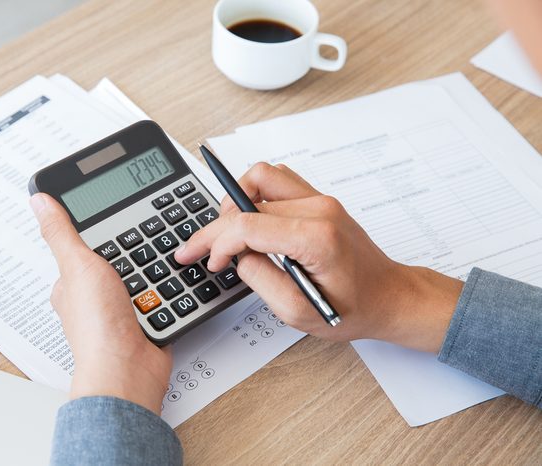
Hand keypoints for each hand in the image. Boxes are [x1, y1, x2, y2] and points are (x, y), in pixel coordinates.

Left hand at [30, 193, 171, 413]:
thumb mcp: (78, 266)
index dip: (101, 233)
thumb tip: (40, 201)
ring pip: (140, 275)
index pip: (84, 246)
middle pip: (117, 259)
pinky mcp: (143, 320)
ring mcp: (119, 310)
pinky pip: (159, 295)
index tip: (116, 221)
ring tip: (155, 267)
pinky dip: (165, 290)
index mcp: (70, 284)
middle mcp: (93, 298)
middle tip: (141, 246)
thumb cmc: (97, 328)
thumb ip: (62, 233)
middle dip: (132, 252)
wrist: (129, 369)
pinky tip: (166, 286)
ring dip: (151, 271)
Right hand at [175, 163, 463, 351]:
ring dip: (237, 201)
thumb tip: (237, 255)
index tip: (207, 260)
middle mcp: (319, 209)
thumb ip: (260, 280)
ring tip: (227, 233)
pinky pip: (277, 181)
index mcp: (316, 238)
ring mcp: (320, 199)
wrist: (389, 296)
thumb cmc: (353, 308)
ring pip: (261, 176)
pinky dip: (255, 196)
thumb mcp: (298, 312)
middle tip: (198, 247)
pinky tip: (250, 223)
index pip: (247, 225)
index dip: (217, 243)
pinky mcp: (319, 199)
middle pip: (247, 199)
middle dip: (216, 226)